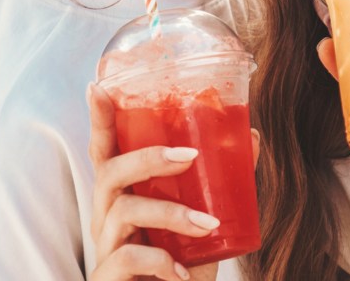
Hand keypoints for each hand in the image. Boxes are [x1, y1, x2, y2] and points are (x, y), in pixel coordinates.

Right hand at [86, 83, 259, 280]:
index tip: (99, 88)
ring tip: (207, 225)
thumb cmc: (181, 265)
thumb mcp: (202, 222)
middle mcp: (106, 217)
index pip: (105, 152)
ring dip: (170, 213)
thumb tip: (250, 137)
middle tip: (190, 156)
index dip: (99, 121)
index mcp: (123, 196)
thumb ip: (222, 185)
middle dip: (148, 157)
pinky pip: (127, 257)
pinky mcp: (109, 277)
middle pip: (109, 172)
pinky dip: (161, 261)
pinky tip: (182, 273)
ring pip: (124, 210)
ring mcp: (105, 247)